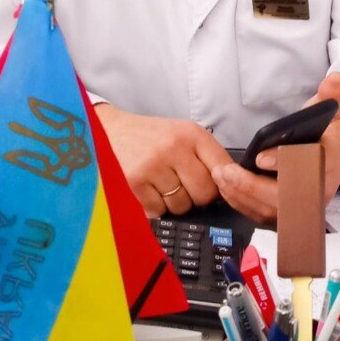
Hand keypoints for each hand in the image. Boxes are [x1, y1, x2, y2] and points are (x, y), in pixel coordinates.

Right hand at [94, 104, 234, 216]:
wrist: (110, 130)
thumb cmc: (149, 137)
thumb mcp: (181, 135)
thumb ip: (206, 157)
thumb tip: (229, 187)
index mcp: (191, 134)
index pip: (224, 169)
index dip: (223, 185)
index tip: (219, 189)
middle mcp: (175, 147)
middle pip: (205, 193)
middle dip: (197, 197)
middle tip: (183, 186)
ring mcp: (154, 165)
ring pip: (182, 206)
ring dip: (174, 203)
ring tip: (162, 184)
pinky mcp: (135, 181)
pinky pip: (158, 210)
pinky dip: (154, 206)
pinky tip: (148, 189)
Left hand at [212, 72, 339, 224]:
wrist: (339, 157)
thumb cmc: (330, 134)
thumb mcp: (334, 110)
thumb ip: (332, 95)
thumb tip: (335, 79)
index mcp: (331, 162)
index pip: (308, 167)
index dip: (283, 164)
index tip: (260, 158)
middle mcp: (320, 189)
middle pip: (286, 198)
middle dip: (253, 187)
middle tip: (227, 173)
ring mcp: (304, 205)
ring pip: (273, 211)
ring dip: (244, 196)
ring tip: (221, 178)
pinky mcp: (291, 213)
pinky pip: (266, 216)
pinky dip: (244, 205)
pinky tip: (227, 190)